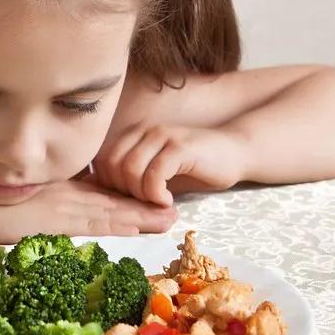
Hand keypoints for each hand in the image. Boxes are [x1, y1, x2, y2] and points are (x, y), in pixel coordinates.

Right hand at [0, 179, 177, 244]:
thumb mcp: (18, 198)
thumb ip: (37, 203)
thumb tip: (44, 213)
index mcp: (58, 189)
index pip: (100, 195)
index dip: (127, 200)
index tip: (150, 204)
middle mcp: (67, 193)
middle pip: (114, 201)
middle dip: (144, 207)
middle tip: (174, 211)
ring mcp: (63, 205)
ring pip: (112, 211)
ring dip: (142, 217)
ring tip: (169, 220)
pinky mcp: (57, 219)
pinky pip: (96, 222)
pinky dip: (120, 224)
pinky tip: (138, 228)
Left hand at [85, 124, 243, 205]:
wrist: (235, 153)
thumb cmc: (194, 166)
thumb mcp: (156, 173)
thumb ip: (131, 178)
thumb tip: (99, 190)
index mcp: (134, 135)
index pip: (103, 160)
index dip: (110, 186)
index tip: (130, 199)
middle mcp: (144, 131)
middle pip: (111, 164)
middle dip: (123, 192)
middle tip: (143, 203)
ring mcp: (162, 136)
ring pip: (130, 169)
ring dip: (140, 194)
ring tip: (156, 203)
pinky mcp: (180, 147)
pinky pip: (154, 173)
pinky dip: (157, 194)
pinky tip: (168, 201)